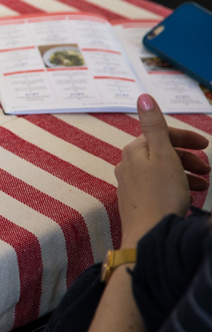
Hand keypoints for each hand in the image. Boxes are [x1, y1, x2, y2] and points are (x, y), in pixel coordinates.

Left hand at [114, 94, 209, 246]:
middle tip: (207, 169)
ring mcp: (130, 184)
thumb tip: (143, 96)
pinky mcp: (137, 202)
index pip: (161, 135)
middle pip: (162, 153)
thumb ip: (155, 126)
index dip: (186, 138)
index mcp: (134, 151)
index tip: (206, 145)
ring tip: (203, 185)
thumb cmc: (160, 194)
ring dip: (185, 173)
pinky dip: (177, 186)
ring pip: (163, 171)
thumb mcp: (163, 155)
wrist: (148, 235)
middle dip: (188, 157)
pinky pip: (160, 187)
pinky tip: (189, 197)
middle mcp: (127, 165)